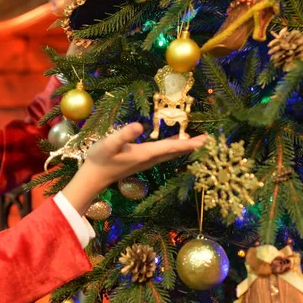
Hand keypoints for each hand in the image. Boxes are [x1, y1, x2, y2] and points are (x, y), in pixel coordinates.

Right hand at [62, 122, 206, 213]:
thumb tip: (138, 125)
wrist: (94, 177)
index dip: (189, 143)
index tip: (205, 140)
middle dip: (191, 146)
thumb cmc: (100, 158)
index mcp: (146, 153)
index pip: (172, 147)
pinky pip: (163, 155)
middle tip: (208, 140)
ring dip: (183, 148)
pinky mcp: (141, 162)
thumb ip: (124, 134)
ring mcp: (146, 162)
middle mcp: (150, 159)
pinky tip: (174, 146)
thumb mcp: (109, 143)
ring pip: (170, 154)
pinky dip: (173, 149)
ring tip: (196, 142)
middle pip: (175, 152)